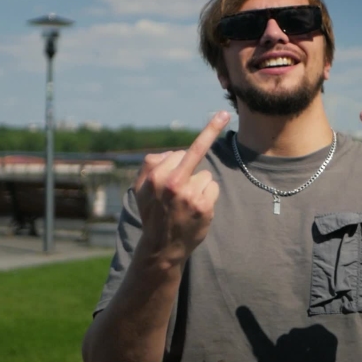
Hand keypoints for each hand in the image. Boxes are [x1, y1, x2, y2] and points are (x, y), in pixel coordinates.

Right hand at [133, 111, 229, 263]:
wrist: (162, 247)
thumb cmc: (153, 212)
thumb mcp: (140, 188)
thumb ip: (150, 164)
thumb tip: (172, 152)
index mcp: (156, 176)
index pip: (181, 152)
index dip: (185, 155)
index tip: (222, 115)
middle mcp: (173, 183)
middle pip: (194, 156)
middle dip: (200, 150)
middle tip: (212, 133)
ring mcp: (190, 195)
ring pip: (205, 174)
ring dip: (199, 185)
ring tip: (185, 203)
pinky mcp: (204, 206)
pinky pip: (212, 187)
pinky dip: (207, 195)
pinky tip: (195, 209)